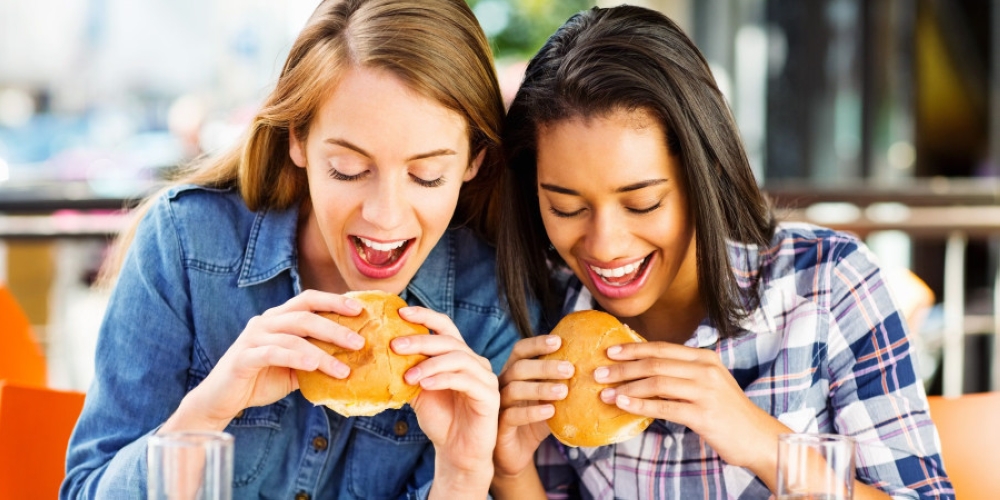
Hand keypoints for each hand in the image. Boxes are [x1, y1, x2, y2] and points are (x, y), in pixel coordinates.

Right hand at [170, 290, 365, 429]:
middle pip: (304, 315)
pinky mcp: (243, 357)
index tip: (359, 310)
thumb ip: (316, 357)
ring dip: (321, 353)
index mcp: (278, 318)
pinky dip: (295, 358)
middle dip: (334, 328)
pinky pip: (273, 353)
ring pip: (292, 337)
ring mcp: (252, 338)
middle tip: (358, 342)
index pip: (308, 300)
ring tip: (343, 369)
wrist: (222, 399)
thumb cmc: (261, 379)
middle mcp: (265, 322)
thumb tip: (353, 359)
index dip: (334, 301)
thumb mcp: (295, 367)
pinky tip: (312, 366)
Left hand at [390, 307, 499, 495]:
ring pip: (458, 357)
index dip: (425, 316)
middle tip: (394, 345)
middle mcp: (475, 361)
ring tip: (408, 375)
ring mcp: (485, 377)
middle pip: (449, 340)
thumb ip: (409, 369)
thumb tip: (383, 350)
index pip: (445, 326)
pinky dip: (443, 379)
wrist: (457, 452)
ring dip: (429, 363)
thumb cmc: (440, 419)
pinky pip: (466, 380)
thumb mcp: (419, 390)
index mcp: (459, 355)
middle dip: (420, 340)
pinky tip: (425, 384)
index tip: (401, 311)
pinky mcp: (490, 395)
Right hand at [494, 335, 573, 478]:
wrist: (519, 451)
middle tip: (570, 369)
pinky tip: (550, 412)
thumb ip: (563, 383)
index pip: (520, 350)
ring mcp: (499, 404)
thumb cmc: (537, 418)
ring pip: (514, 389)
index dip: (537, 343)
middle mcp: (503, 384)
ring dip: (541, 388)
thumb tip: (596, 368)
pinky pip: (512, 415)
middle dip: (545, 366)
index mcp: (514, 372)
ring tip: (564, 391)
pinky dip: (532, 412)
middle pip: (519, 367)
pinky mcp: (500, 425)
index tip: (559, 341)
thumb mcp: (551, 398)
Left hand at [595, 341, 788, 469]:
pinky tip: (623, 404)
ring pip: (656, 383)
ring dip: (626, 387)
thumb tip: (643, 365)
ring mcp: (706, 392)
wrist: (757, 437)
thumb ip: (681, 372)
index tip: (609, 351)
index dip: (633, 348)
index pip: (661, 348)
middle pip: (654, 363)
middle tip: (598, 372)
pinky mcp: (703, 415)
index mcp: (704, 358)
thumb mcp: (707, 382)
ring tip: (605, 392)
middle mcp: (705, 370)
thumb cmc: (727, 411)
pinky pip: (664, 407)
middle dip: (622, 367)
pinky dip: (639, 404)